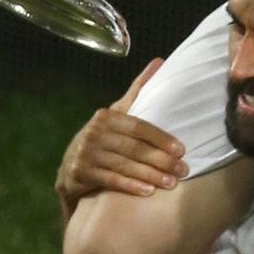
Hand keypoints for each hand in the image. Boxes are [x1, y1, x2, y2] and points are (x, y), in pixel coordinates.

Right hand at [54, 58, 188, 213]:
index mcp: (106, 116)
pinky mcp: (79, 174)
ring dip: (150, 175)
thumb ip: (138, 92)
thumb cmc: (104, 140)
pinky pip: (111, 180)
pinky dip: (131, 186)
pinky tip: (149, 192)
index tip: (182, 150)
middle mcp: (93, 132)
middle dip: (161, 160)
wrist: (71, 168)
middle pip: (134, 147)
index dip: (161, 138)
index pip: (139, 126)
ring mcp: (85, 154)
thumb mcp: (117, 115)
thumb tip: (160, 61)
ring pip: (124, 165)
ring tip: (171, 183)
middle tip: (182, 170)